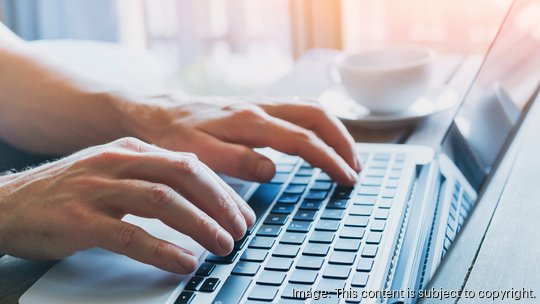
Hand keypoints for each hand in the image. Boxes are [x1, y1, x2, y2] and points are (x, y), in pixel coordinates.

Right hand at [0, 137, 254, 273]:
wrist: (7, 204)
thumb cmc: (68, 192)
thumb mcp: (114, 173)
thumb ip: (153, 178)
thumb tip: (201, 198)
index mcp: (131, 149)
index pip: (190, 164)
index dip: (223, 191)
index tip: (242, 215)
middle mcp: (117, 161)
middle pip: (184, 175)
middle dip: (221, 204)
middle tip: (241, 231)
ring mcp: (97, 188)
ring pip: (163, 201)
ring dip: (201, 225)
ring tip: (223, 246)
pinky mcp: (79, 219)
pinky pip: (130, 234)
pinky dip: (163, 249)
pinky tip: (184, 261)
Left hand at [124, 98, 360, 184]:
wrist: (157, 114)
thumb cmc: (174, 137)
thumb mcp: (197, 156)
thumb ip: (236, 162)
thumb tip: (273, 170)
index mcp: (249, 121)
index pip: (302, 139)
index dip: (329, 159)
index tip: (347, 179)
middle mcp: (260, 107)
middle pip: (317, 116)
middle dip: (343, 142)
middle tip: (355, 170)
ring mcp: (260, 104)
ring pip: (311, 108)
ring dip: (335, 131)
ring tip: (348, 157)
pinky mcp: (258, 108)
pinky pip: (299, 109)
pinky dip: (320, 125)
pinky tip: (322, 140)